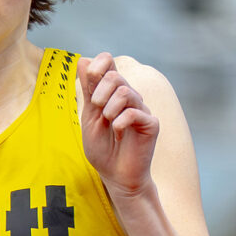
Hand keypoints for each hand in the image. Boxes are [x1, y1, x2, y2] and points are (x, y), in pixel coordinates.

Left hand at [77, 52, 160, 199]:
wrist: (116, 176)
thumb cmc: (103, 150)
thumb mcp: (89, 118)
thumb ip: (88, 91)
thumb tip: (83, 60)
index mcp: (112, 93)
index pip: (109, 62)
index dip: (99, 64)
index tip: (90, 79)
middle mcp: (129, 97)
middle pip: (115, 76)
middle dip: (99, 91)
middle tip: (97, 109)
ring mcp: (142, 109)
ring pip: (126, 92)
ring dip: (110, 108)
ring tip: (108, 123)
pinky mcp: (151, 124)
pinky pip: (135, 113)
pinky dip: (120, 122)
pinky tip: (118, 133)